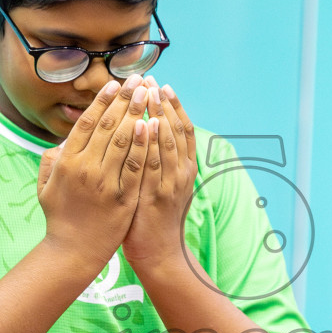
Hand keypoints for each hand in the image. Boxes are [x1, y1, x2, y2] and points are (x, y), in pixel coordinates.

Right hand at [37, 75, 151, 271]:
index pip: (86, 123)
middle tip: (138, 80)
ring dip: (137, 113)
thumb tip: (63, 140)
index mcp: (66, 162)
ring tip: (148, 94)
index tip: (114, 84)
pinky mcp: (122, 197)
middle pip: (108, 126)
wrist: (72, 251)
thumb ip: (52, 159)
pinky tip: (152, 125)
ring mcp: (104, 183)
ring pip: (123, 141)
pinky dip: (144, 144)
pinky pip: (135, 166)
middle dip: (124, 99)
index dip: (101, 101)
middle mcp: (84, 168)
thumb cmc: (60, 216)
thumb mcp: (45, 185)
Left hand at [121, 77, 197, 271]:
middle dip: (163, 103)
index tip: (162, 84)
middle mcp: (182, 173)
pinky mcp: (157, 195)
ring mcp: (171, 183)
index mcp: (184, 169)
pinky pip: (155, 163)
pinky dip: (152, 142)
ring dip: (159, 114)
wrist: (158, 253)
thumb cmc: (151, 218)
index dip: (173, 105)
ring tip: (148, 92)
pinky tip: (146, 123)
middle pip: (176, 129)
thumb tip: (147, 134)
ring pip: (168, 142)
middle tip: (151, 79)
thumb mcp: (159, 184)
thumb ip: (156, 161)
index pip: (182, 129)